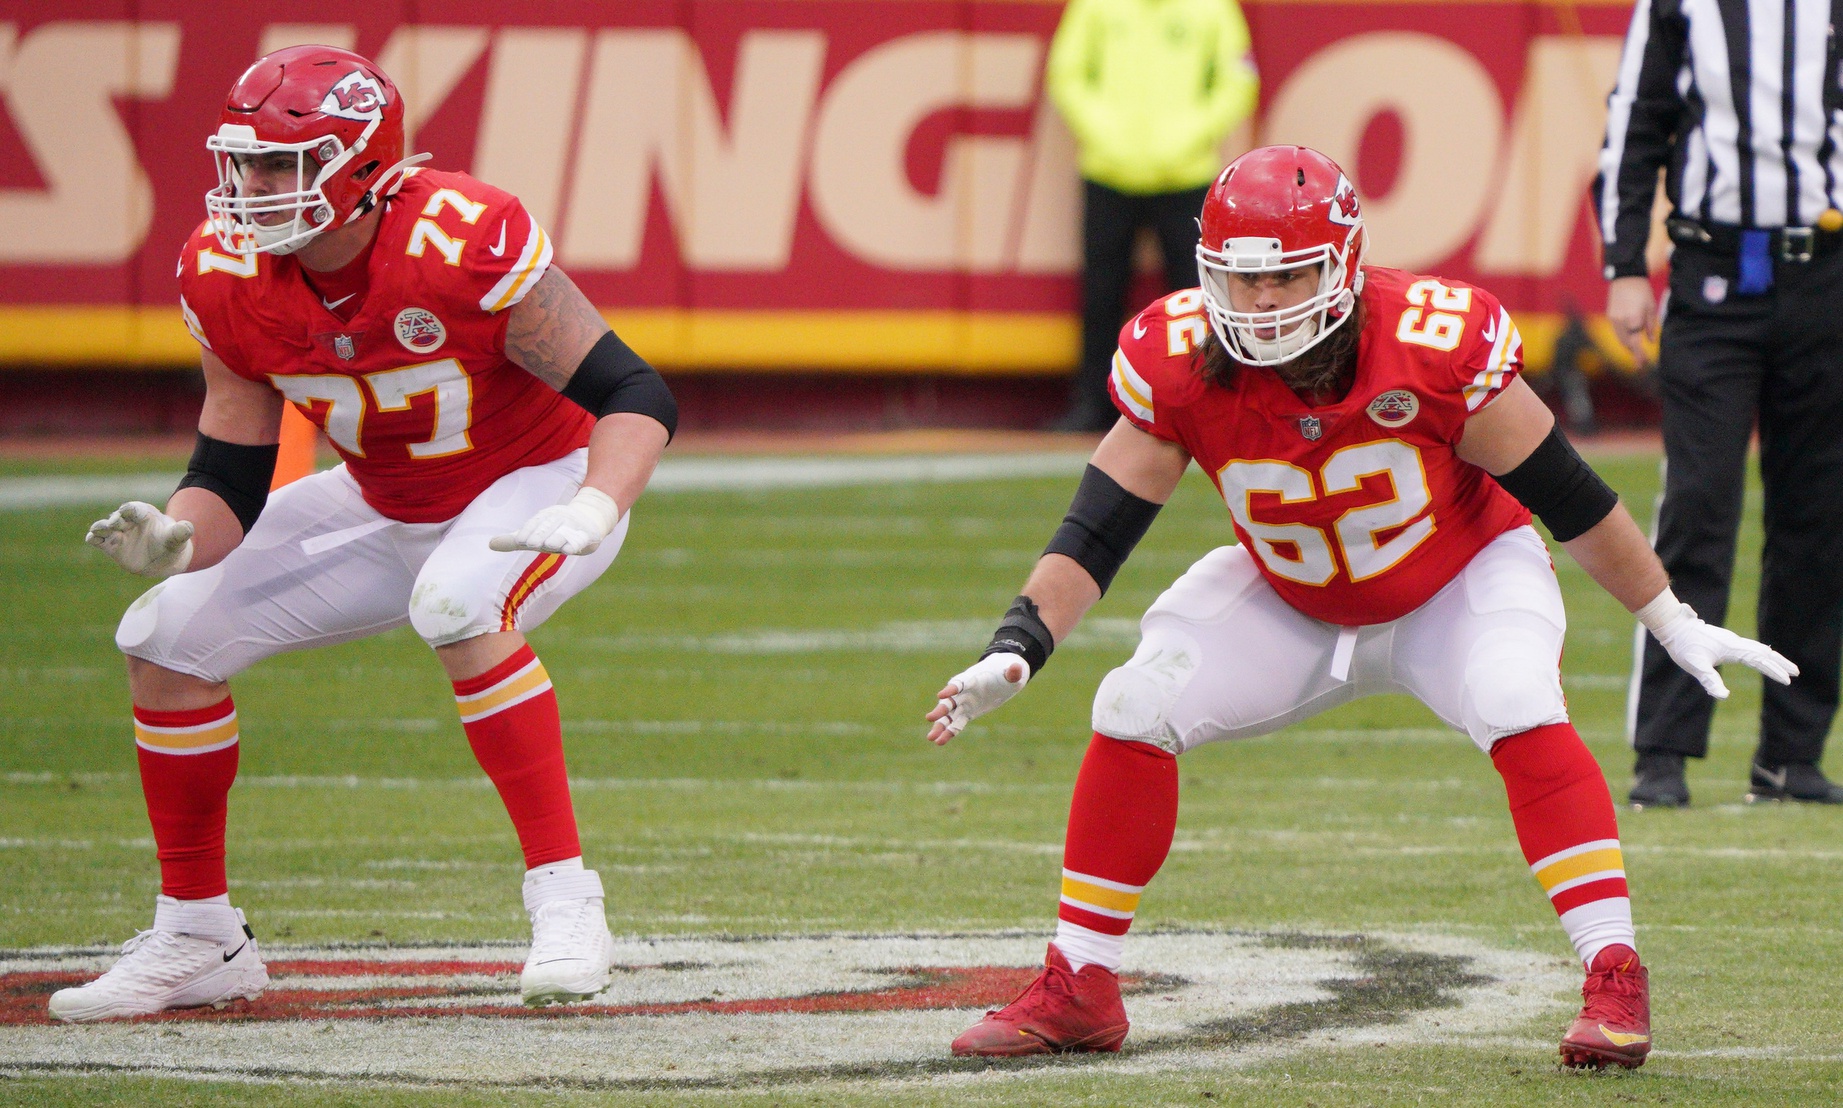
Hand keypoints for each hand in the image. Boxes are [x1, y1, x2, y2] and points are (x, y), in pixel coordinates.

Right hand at [85, 501, 194, 576]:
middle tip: (115, 524)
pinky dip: (93, 538)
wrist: (163, 558)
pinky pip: (97, 540)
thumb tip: (188, 527)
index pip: (135, 508)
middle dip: (116, 520)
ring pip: (103, 527)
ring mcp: (117, 533)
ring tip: (98, 531)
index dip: (130, 509)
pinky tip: (92, 539)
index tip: (126, 510)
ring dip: (100, 527)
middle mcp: (128, 521)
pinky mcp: (110, 545)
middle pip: (117, 517)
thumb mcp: (177, 539)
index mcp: (144, 513)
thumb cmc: (169, 543)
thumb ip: (180, 533)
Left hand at [489, 487, 619, 555]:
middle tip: (530, 543)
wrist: (591, 516)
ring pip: (564, 532)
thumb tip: (490, 544)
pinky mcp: (587, 535)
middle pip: (548, 527)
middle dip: (540, 534)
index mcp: (545, 518)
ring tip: (549, 545)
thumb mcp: (536, 532)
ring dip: (557, 537)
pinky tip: (570, 550)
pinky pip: (580, 539)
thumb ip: (514, 540)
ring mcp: (574, 527)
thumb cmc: (557, 528)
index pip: (534, 524)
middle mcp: (559, 520)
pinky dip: (575, 543)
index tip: (520, 540)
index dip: (528, 531)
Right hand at [925, 652, 1028, 745]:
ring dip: (940, 726)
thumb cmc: (1005, 672)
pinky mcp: (967, 713)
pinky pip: (956, 724)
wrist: (1001, 676)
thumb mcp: (1012, 672)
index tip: (941, 695)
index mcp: (972, 679)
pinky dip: (949, 732)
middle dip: (940, 709)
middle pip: (949, 701)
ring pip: (949, 716)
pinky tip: (940, 742)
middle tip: (929, 717)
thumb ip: (1012, 671)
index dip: (951, 688)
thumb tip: (1016, 669)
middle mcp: (963, 692)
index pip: (959, 683)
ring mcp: (963, 703)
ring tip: (930, 738)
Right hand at [1606, 275, 1658, 367]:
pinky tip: (1629, 337)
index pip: (1636, 343)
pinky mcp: (1610, 315)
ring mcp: (1613, 319)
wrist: (1625, 277)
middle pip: (1626, 343)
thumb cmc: (1642, 291)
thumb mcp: (1651, 307)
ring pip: (1620, 338)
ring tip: (1635, 350)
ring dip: (1628, 345)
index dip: (1639, 355)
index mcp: (1633, 320)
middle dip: (1633, 352)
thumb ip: (1651, 326)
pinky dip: (1623, 337)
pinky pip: (1617, 331)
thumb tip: (1651, 341)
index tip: (1642, 365)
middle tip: (1640, 361)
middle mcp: (1621, 322)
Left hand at [1641, 590, 1797, 698]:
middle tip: (1796, 673)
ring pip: (1758, 648)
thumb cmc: (1683, 647)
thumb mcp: (1695, 666)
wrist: (1674, 625)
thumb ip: (1709, 680)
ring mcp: (1731, 640)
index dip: (1773, 670)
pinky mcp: (1726, 640)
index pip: (1759, 660)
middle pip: (1764, 652)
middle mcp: (1735, 642)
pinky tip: (1762, 657)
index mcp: (1732, 648)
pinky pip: (1750, 647)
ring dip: (1772, 658)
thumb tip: (1723, 696)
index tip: (1787, 680)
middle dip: (1780, 663)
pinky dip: (1761, 653)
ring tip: (1785, 667)